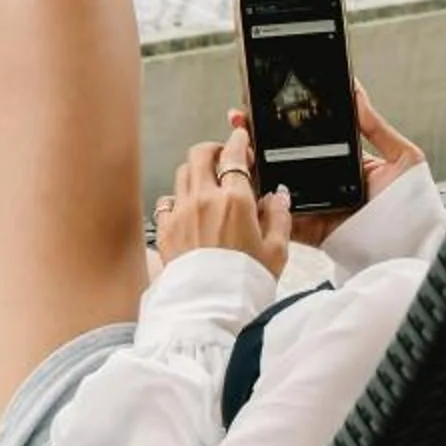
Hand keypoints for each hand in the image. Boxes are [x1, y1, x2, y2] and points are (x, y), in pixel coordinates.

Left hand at [153, 125, 290, 276]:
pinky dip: (177, 199)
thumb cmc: (244, 282)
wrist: (210, 308)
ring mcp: (181, 213)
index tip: (240, 137)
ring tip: (206, 182)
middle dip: (212, 149)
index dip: (238, 140)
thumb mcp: (276, 251)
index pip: (234, 155)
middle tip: (222, 155)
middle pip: (200, 154)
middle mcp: (204, 200)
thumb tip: (279, 197)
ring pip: (182, 174)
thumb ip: (279, 217)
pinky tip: (186, 209)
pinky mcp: (165, 229)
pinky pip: (167, 202)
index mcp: (235, 201)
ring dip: (195, 172)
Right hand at [226, 86, 426, 245]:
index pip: (300, 140)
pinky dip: (256, 203)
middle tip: (238, 122)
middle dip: (253, 141)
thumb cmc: (412, 203)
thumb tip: (356, 91)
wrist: (412, 242)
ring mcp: (310, 206)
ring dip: (248, 168)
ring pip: (270, 185)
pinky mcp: (306, 228)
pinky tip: (241, 183)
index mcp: (337, 163)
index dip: (278, 124)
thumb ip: (375, 126)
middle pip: (278, 159)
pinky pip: (275, 216)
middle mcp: (319, 183)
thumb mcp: (400, 156)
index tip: (258, 107)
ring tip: (233, 148)